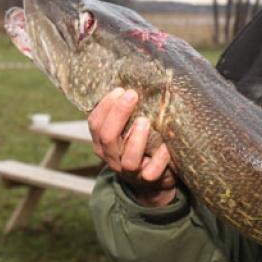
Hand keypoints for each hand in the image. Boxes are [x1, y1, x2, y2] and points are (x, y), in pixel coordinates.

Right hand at [88, 87, 176, 205]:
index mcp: (102, 143)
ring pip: (127, 159)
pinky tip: (166, 145)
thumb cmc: (140, 146)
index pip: (95, 123)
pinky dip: (160, 158)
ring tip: (145, 121)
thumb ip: (124, 113)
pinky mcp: (148, 180)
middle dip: (119, 114)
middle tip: (132, 94)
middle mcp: (112, 157)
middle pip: (108, 137)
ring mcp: (129, 171)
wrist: (152, 182)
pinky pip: (152, 172)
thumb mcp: (126, 130)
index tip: (119, 89)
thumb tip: (132, 79)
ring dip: (136, 138)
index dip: (105, 106)